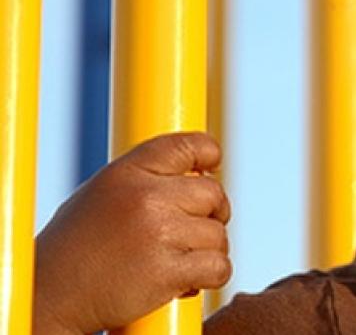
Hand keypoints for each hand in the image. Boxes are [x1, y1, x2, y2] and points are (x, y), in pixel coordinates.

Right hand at [33, 132, 230, 333]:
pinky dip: (211, 277)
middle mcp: (145, 197)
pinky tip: (187, 281)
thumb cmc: (77, 246)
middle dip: (212, 214)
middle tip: (189, 233)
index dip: (208, 154)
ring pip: (218, 235)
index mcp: (127, 172)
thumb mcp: (103, 194)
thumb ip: (148, 180)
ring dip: (207, 252)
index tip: (210, 170)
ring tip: (177, 260)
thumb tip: (204, 172)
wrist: (50, 295)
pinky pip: (218, 267)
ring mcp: (158, 233)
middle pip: (214, 194)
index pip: (189, 146)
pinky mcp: (167, 272)